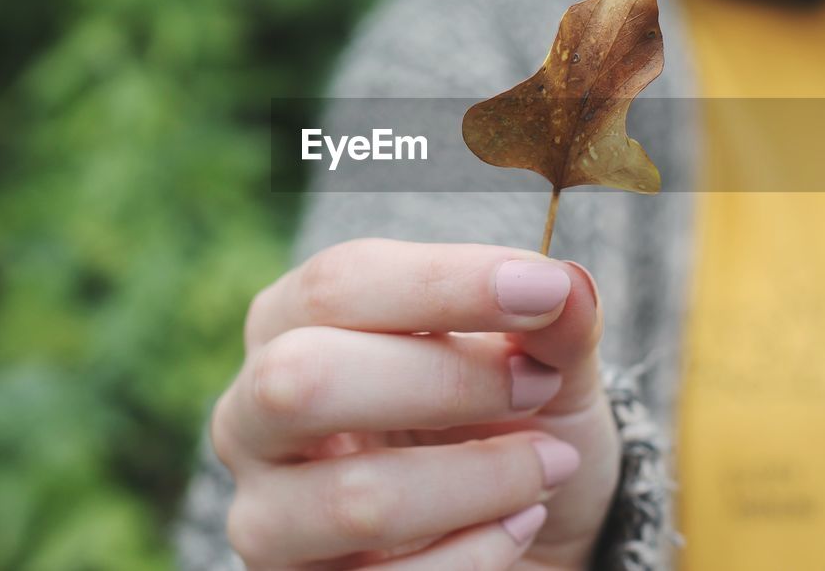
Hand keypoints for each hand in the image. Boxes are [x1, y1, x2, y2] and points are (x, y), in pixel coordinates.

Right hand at [211, 238, 620, 568]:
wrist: (531, 534)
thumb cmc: (513, 421)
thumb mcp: (548, 362)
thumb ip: (556, 323)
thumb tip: (570, 286)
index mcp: (294, 321)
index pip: (338, 283)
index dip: (441, 281)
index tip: (542, 288)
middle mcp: (254, 412)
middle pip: (305, 378)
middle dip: (445, 380)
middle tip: (538, 386)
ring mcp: (267, 514)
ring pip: (356, 499)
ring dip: (480, 480)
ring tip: (550, 465)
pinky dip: (480, 551)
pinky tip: (521, 524)